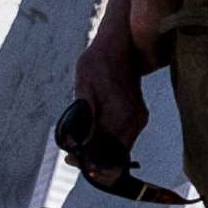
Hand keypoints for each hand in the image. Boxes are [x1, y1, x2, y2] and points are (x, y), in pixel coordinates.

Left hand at [67, 13, 153, 170]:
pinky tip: (89, 136)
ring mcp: (138, 119)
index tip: (72, 160)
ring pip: (118, 147)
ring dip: (98, 151)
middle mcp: (136, 120)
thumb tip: (79, 139)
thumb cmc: (100, 61)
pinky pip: (120, 137)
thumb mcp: (85, 82)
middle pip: (116, 155)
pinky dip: (105, 141)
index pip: (111, 153)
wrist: (121, 44)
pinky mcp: (136, 116)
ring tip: (76, 147)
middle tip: (70, 157)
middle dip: (93, 160)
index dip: (92, 163)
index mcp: (125, 114)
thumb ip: (84, 112)